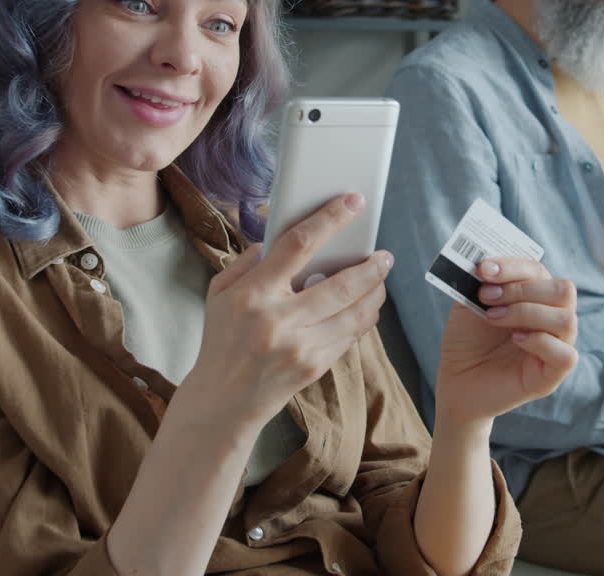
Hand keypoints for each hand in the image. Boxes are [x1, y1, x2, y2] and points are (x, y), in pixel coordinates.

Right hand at [173, 193, 392, 431]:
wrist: (223, 400)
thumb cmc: (222, 341)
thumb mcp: (219, 294)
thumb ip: (246, 263)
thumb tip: (276, 240)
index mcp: (253, 294)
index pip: (298, 245)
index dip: (330, 219)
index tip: (352, 202)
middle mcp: (280, 319)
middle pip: (342, 284)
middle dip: (372, 266)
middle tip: (385, 255)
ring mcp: (301, 346)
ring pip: (356, 313)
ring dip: (376, 292)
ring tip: (381, 278)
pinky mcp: (315, 366)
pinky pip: (351, 336)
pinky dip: (364, 319)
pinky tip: (366, 308)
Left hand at [432, 258, 578, 429]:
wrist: (455, 381)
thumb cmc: (466, 342)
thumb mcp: (468, 304)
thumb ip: (481, 281)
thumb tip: (486, 259)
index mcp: (535, 298)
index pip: (540, 271)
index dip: (513, 266)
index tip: (483, 269)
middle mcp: (551, 319)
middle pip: (563, 290)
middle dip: (522, 288)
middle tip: (488, 296)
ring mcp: (555, 347)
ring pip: (566, 319)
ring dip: (526, 312)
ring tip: (493, 317)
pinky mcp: (551, 376)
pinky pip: (566, 355)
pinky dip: (539, 341)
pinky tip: (514, 339)